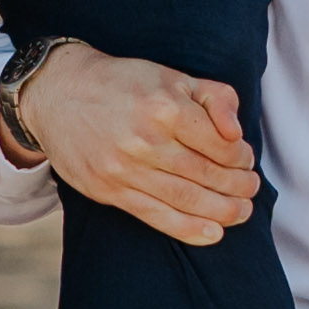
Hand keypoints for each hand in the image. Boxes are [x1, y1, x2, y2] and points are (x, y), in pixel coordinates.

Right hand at [13, 39, 259, 246]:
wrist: (57, 93)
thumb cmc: (122, 83)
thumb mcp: (171, 75)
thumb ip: (215, 97)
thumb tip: (237, 132)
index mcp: (164, 107)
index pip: (221, 144)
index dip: (241, 156)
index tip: (245, 159)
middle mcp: (145, 140)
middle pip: (208, 175)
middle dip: (238, 187)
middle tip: (251, 189)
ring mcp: (124, 169)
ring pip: (187, 200)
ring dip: (223, 211)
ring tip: (241, 212)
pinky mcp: (108, 190)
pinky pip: (156, 216)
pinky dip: (189, 229)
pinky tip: (213, 233)